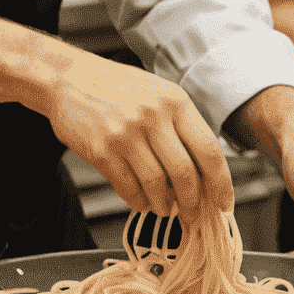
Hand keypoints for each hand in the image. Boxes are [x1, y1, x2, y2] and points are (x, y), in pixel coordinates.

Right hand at [45, 49, 233, 217]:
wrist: (69, 78)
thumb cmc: (117, 87)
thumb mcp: (158, 93)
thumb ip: (182, 125)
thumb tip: (206, 171)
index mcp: (174, 101)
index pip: (209, 150)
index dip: (221, 183)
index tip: (224, 203)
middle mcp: (152, 116)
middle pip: (186, 173)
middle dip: (192, 203)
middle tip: (192, 214)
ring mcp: (125, 133)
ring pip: (158, 185)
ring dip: (164, 205)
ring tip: (163, 206)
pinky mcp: (102, 150)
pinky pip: (129, 188)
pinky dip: (139, 202)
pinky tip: (141, 199)